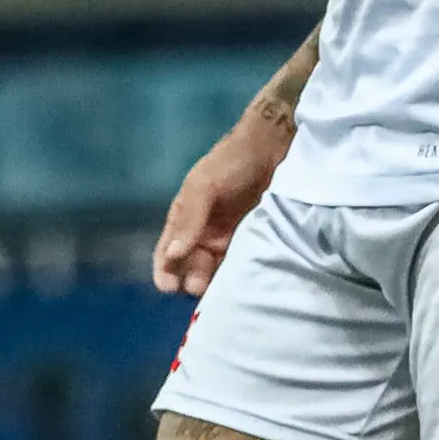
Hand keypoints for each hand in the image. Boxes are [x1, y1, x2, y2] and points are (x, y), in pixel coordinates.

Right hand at [151, 120, 286, 294]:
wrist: (273, 148)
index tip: (169, 288)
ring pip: (215, 270)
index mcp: (185, 218)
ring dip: (215, 283)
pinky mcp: (253, 241)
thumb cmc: (232, 162)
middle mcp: (204, 233)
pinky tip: (240, 285)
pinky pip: (240, 264)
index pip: (168, 251)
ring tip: (219, 291)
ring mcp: (229, 238)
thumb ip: (189, 218)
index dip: (165, 270)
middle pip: (191, 266)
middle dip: (191, 279)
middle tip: (199, 287)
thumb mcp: (204, 185)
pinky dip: (238, 276)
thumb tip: (173, 254)